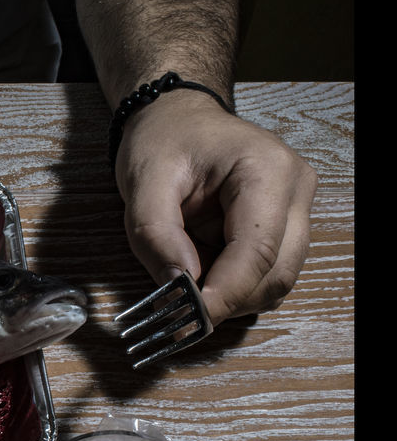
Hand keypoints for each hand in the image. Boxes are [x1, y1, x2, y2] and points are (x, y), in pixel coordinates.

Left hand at [115, 90, 316, 325]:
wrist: (178, 119)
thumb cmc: (163, 141)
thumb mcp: (142, 181)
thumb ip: (155, 234)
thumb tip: (178, 285)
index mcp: (267, 170)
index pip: (258, 251)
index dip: (225, 293)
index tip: (189, 321)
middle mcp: (296, 189)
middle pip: (277, 272)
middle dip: (228, 299)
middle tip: (180, 311)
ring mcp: (298, 208)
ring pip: (277, 279)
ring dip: (232, 293)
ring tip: (188, 272)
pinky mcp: (288, 225)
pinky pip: (269, 272)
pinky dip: (235, 284)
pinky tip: (204, 266)